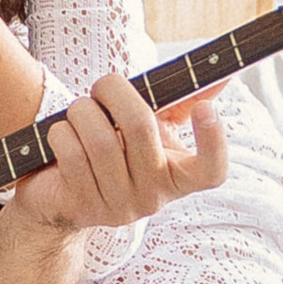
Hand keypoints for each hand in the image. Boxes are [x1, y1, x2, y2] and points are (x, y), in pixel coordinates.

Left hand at [11, 75, 226, 235]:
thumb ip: (183, 103)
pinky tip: (63, 134)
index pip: (212, 171)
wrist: (64, 191)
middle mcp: (154, 198)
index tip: (205, 108)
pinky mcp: (83, 207)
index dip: (213, 141)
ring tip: (79, 110)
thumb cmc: (117, 148)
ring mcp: (119, 207)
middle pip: (141, 128)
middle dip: (114, 92)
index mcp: (179, 177)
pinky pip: (72, 154)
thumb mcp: (152, 129)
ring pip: (101, 141)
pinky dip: (62, 132)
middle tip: (103, 85)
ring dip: (82, 111)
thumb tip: (220, 76)